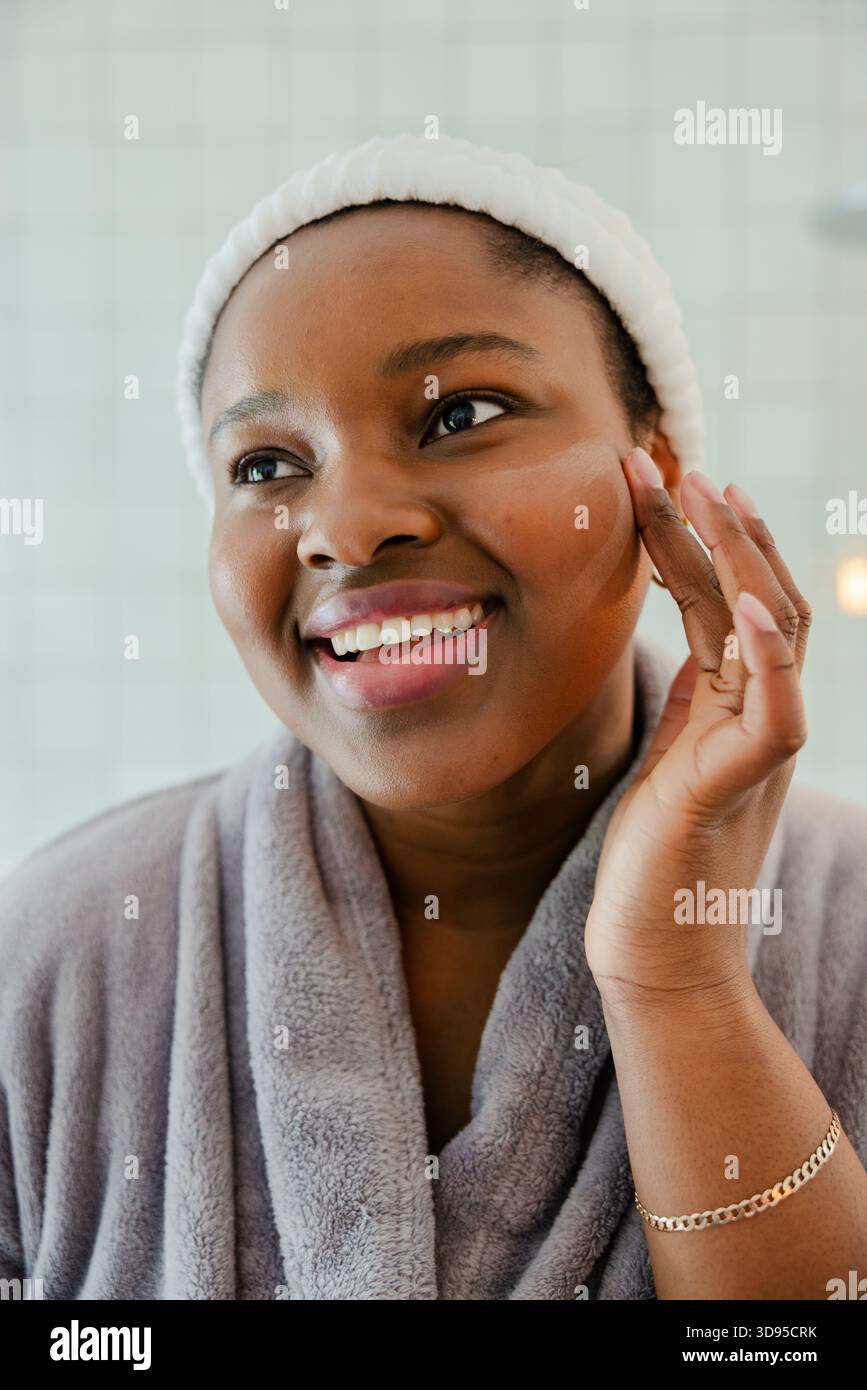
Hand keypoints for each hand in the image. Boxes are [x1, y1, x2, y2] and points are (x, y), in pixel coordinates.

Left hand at [584, 450, 811, 1008]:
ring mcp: (752, 751)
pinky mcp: (734, 789)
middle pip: (752, 598)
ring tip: (708, 494)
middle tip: (674, 461)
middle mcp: (753, 716)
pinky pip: (775, 713)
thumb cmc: (655, 860)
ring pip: (769, 636)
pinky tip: (742, 600)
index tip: (664, 478)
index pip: (719, 601)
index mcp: (731, 704)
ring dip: (740, 560)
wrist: (657, 957)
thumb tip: (680, 636)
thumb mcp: (666, 757)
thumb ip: (685, 698)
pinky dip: (770, 655)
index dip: (694, 538)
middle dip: (714, 527)